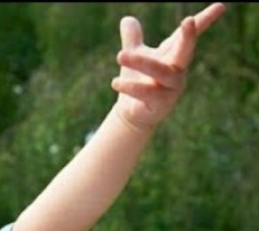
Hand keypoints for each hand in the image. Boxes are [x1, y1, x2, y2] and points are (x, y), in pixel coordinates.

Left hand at [111, 2, 224, 129]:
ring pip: (161, 72)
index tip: (221, 6)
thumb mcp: (135, 57)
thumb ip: (133, 39)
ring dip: (142, 63)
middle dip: (188, 37)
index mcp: (173, 56)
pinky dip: (131, 87)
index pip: (189, 36)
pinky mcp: (160, 104)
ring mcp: (171, 88)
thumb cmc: (138, 81)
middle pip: (185, 52)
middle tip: (188, 20)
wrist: (132, 113)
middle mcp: (176, 71)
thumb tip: (127, 18)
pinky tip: (115, 82)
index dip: (205, 21)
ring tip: (120, 55)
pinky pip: (147, 93)